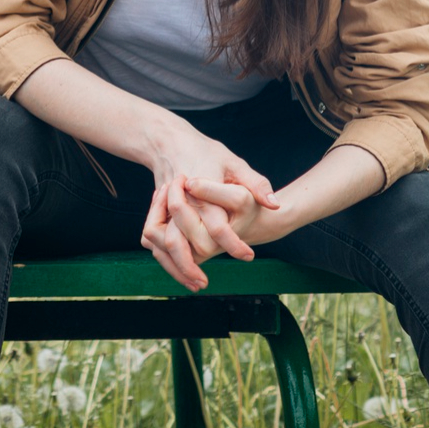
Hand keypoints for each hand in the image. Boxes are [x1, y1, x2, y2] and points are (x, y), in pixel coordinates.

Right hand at [136, 123, 277, 290]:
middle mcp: (181, 201)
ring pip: (164, 243)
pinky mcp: (157, 212)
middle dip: (193, 265)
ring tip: (196, 284)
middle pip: (182, 240)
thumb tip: (274, 205)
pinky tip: (181, 272)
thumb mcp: (234, 163)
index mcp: (201, 189)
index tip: (248, 256)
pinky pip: (154, 240)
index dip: (232, 243)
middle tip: (209, 282)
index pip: (215, 223)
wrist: (170, 143)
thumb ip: (256, 184)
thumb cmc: (207, 153)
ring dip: (177, 267)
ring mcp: (165, 207)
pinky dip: (165, 258)